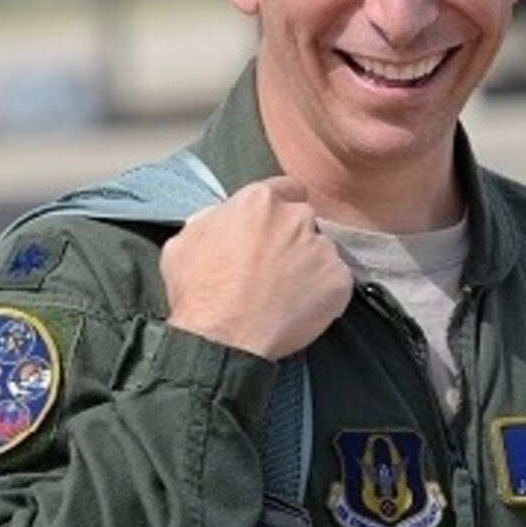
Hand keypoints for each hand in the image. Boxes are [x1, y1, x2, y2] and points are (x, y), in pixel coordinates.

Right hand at [160, 177, 353, 359]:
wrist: (223, 338)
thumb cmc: (200, 293)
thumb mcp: (186, 241)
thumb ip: (213, 219)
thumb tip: (224, 217)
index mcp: (259, 202)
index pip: (286, 188)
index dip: (281, 206)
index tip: (278, 223)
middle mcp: (296, 218)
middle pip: (303, 221)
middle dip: (292, 239)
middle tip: (273, 268)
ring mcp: (321, 248)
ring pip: (321, 251)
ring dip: (308, 266)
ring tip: (283, 293)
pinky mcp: (339, 279)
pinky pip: (336, 281)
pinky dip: (323, 292)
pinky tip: (299, 307)